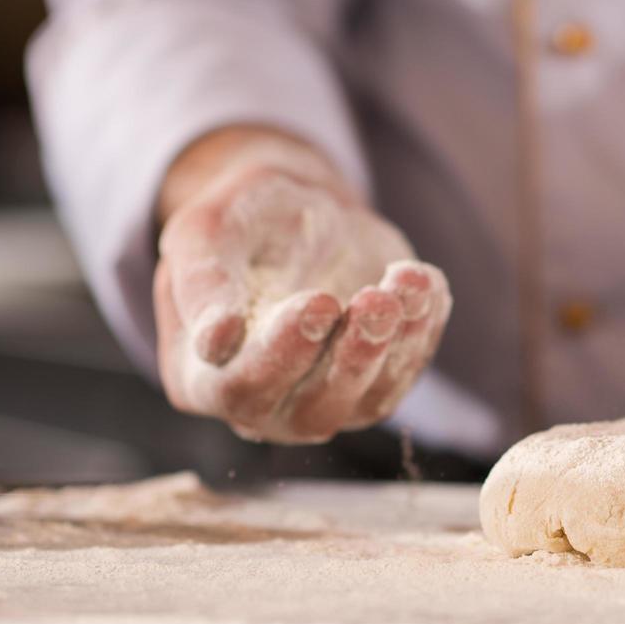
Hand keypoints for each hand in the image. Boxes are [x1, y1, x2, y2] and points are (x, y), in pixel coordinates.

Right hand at [153, 127, 451, 442]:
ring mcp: (327, 401)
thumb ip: (202, 282)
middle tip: (374, 300)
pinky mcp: (377, 382)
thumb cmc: (241, 224)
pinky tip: (423, 282)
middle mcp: (265, 407)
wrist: (299, 211)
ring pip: (368, 400)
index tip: (318, 303)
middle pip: (312, 412)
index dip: (280, 354)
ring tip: (408, 282)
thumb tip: (215, 339)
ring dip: (396, 344)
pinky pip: (406, 373)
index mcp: (202, 379)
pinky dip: (422, 331)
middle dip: (351, 358)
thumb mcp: (204, 234)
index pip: (240, 389)